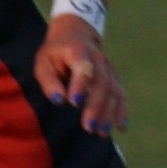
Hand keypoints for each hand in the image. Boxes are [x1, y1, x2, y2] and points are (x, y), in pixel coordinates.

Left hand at [36, 14, 118, 129]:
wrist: (76, 34)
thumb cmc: (55, 53)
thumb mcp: (44, 62)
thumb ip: (49, 81)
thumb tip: (58, 100)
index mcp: (78, 51)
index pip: (83, 66)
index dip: (80, 84)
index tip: (74, 102)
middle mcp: (98, 59)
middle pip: (102, 83)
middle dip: (96, 106)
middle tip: (88, 127)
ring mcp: (109, 69)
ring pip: (113, 91)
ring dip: (109, 113)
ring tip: (101, 133)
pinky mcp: (114, 78)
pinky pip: (121, 95)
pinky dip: (122, 111)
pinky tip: (121, 127)